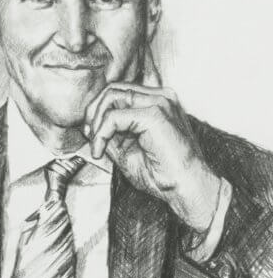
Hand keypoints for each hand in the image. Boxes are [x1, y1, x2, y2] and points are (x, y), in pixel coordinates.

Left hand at [84, 83, 220, 231]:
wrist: (187, 189)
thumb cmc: (163, 174)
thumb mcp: (127, 150)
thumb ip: (111, 133)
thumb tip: (90, 127)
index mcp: (157, 101)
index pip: (119, 91)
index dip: (98, 109)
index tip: (91, 133)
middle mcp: (160, 96)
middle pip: (113, 89)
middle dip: (93, 112)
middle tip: (89, 136)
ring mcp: (159, 102)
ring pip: (111, 97)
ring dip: (96, 123)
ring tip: (96, 145)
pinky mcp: (154, 114)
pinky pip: (114, 117)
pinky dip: (101, 134)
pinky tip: (100, 150)